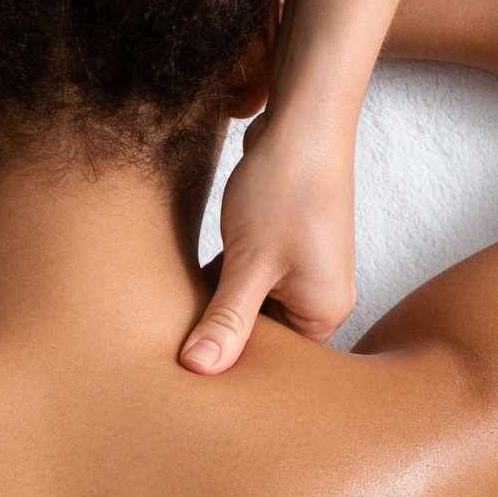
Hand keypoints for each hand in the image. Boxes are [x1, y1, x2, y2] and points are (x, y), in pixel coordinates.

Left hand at [179, 110, 356, 372]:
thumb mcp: (248, 263)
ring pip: (250, 303)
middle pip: (263, 334)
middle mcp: (320, 294)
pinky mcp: (282, 245)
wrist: (302, 120)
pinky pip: (247, 277)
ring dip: (217, 303)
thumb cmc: (286, 190)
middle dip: (222, 334)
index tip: (190, 376)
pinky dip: (220, 279)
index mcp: (325, 310)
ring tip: (173, 317)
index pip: (276, 360)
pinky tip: (185, 282)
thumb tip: (200, 369)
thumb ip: (226, 320)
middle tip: (173, 347)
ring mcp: (302, 268)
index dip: (233, 367)